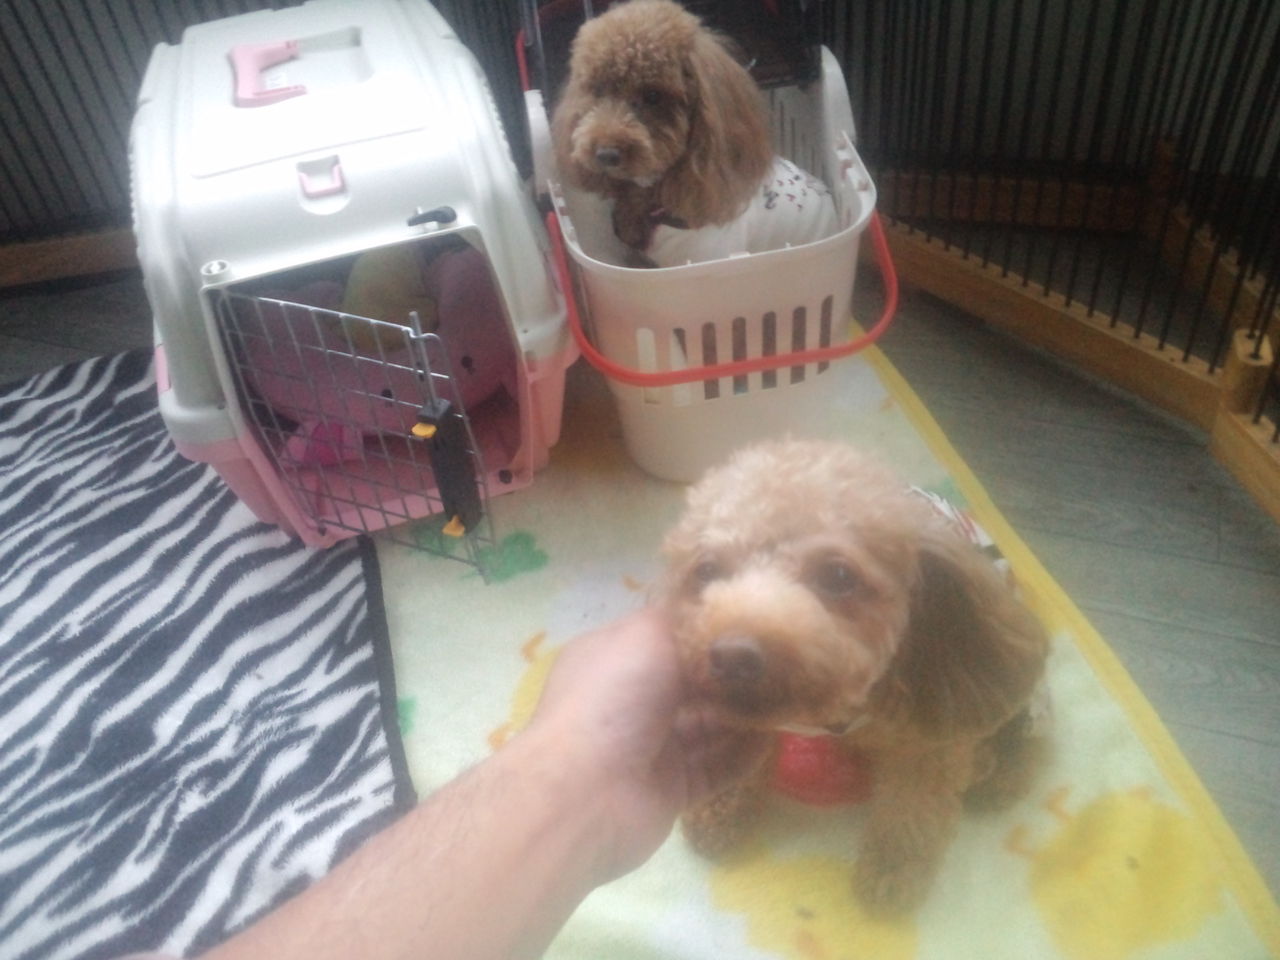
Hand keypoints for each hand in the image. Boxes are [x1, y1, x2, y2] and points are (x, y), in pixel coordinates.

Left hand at [523, 608, 768, 881]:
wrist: (584, 794)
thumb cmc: (612, 699)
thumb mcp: (646, 636)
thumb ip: (685, 623)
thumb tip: (718, 619)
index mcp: (615, 657)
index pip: (667, 635)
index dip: (707, 627)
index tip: (754, 618)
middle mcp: (631, 699)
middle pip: (692, 682)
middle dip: (733, 674)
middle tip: (785, 661)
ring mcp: (650, 747)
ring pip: (708, 725)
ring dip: (745, 714)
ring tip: (791, 696)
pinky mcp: (670, 789)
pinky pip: (715, 767)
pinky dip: (743, 755)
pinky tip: (774, 739)